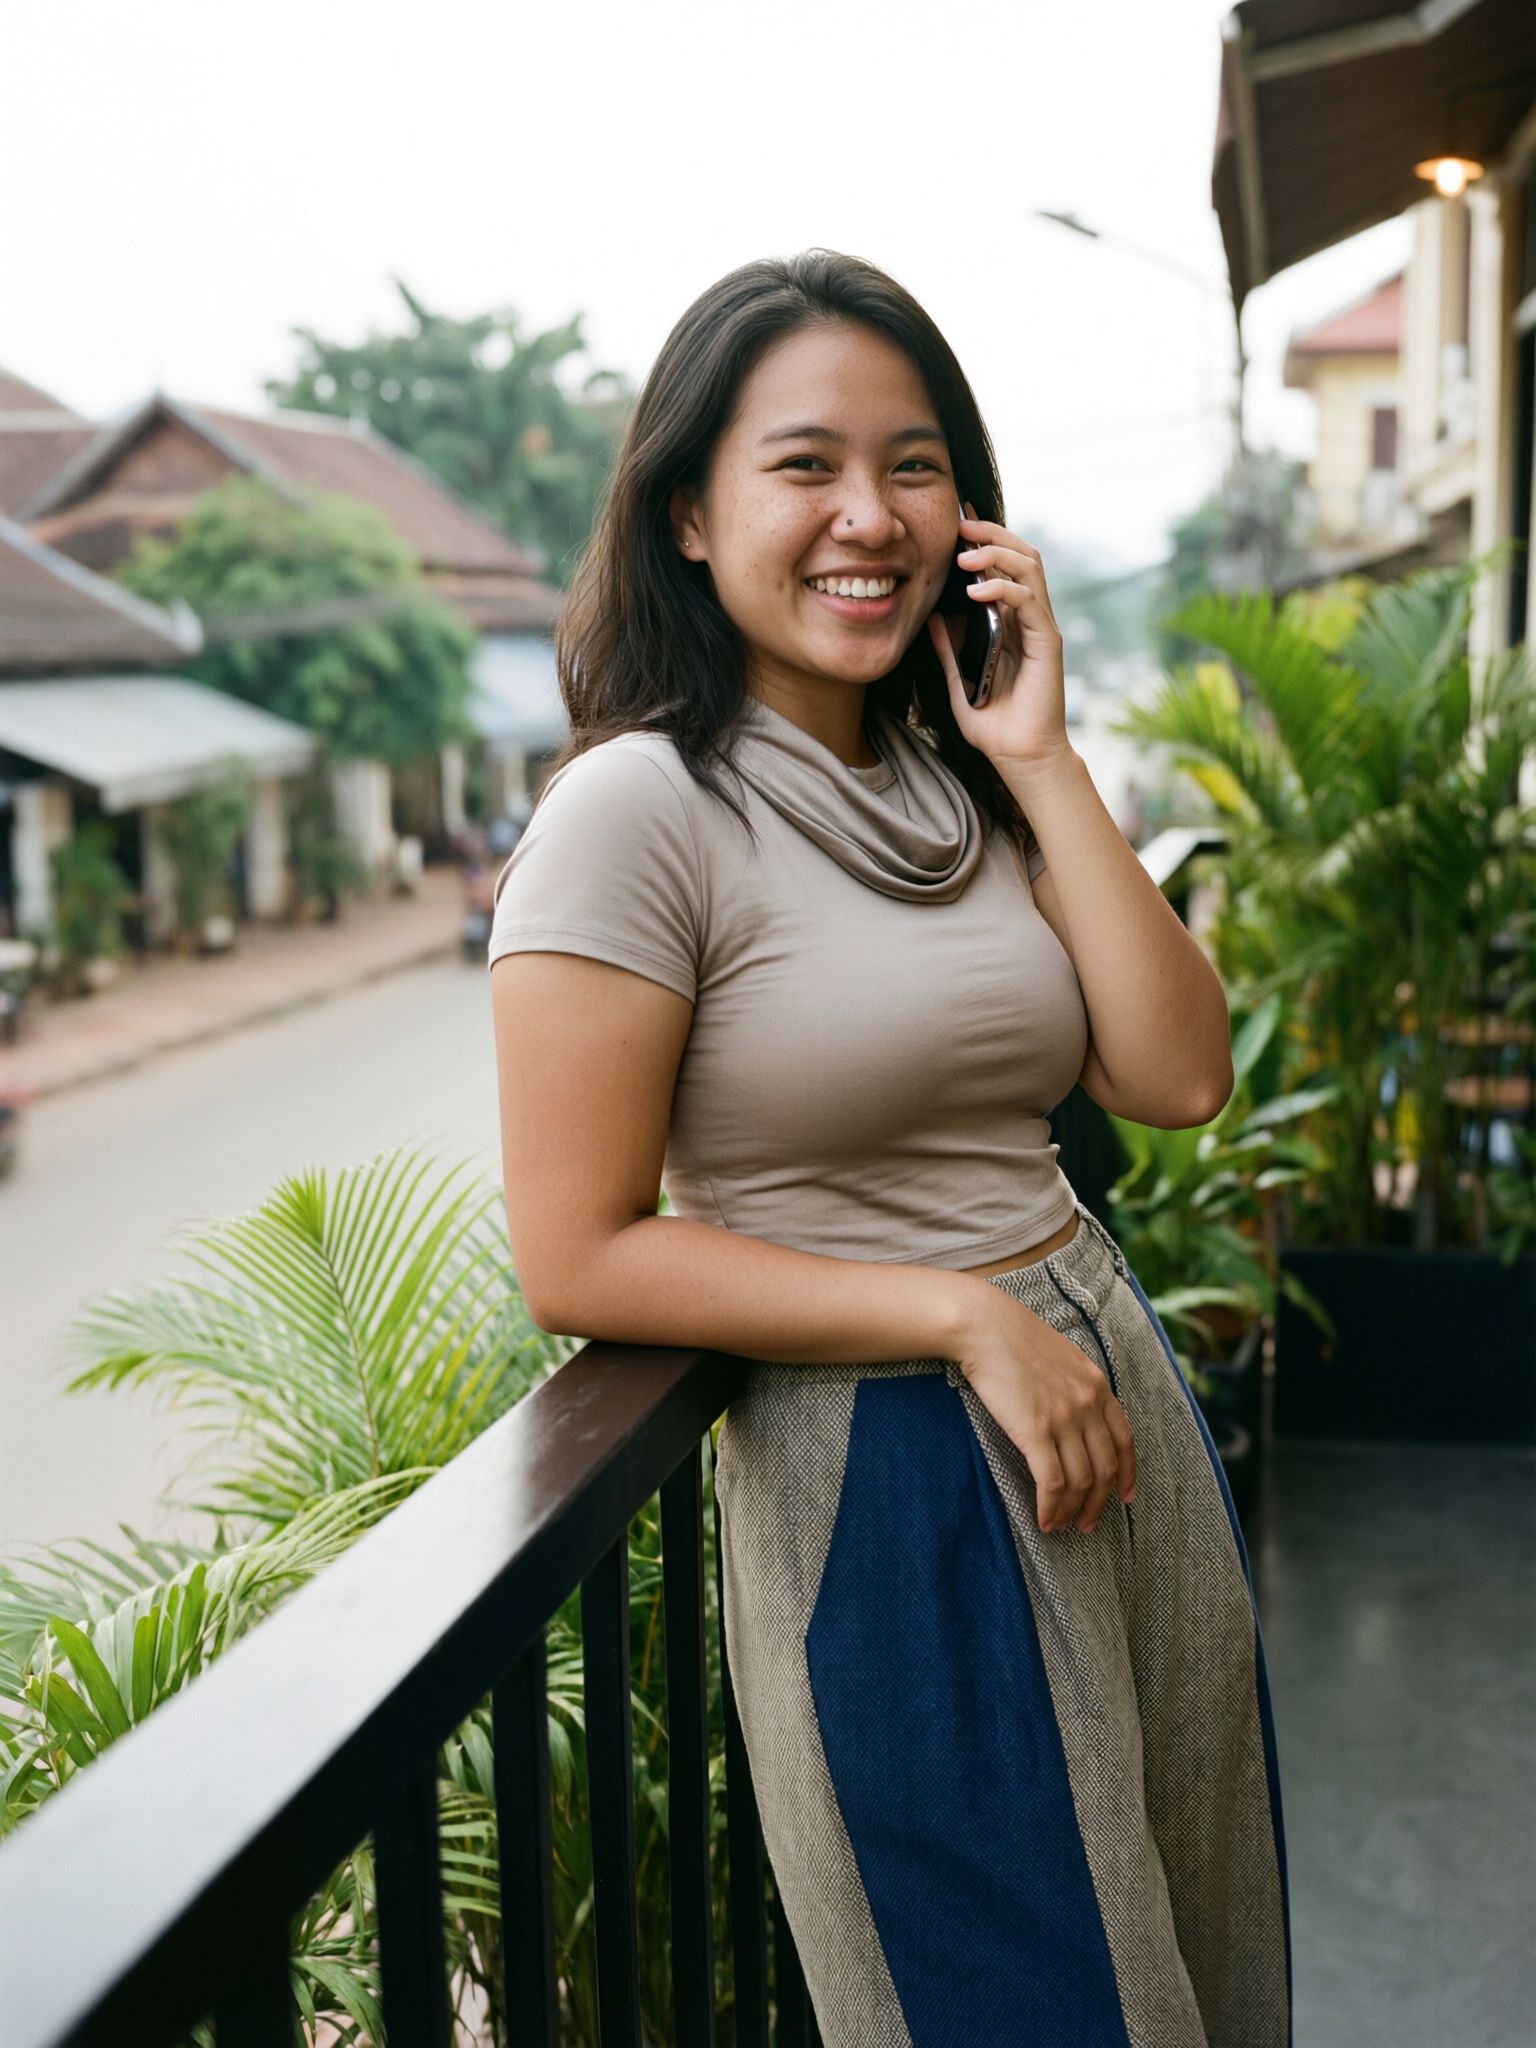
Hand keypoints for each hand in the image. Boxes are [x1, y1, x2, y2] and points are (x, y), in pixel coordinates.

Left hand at [925, 501, 1071, 772]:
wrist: (1020, 756)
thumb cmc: (994, 725)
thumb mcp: (958, 683)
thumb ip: (948, 652)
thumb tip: (933, 618)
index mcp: (1011, 622)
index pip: (1003, 567)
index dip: (984, 541)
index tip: (956, 523)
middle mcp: (1029, 618)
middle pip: (1021, 555)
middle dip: (992, 535)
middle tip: (961, 524)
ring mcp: (1041, 627)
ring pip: (1030, 568)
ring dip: (997, 555)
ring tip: (965, 557)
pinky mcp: (1048, 642)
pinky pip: (1030, 601)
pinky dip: (1004, 590)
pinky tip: (977, 592)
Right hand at [953, 1281, 1136, 1533]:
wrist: (984, 1326)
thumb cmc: (1012, 1338)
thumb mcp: (1061, 1356)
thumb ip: (1075, 1385)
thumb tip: (1075, 1414)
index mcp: (1097, 1385)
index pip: (1125, 1440)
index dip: (1128, 1473)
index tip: (1124, 1496)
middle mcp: (1088, 1404)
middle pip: (1105, 1467)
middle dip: (1099, 1502)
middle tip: (1087, 1523)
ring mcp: (1064, 1418)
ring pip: (1081, 1481)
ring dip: (1073, 1510)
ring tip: (1060, 1525)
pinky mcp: (1036, 1431)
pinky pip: (1052, 1482)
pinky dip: (1050, 1507)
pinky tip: (1043, 1519)